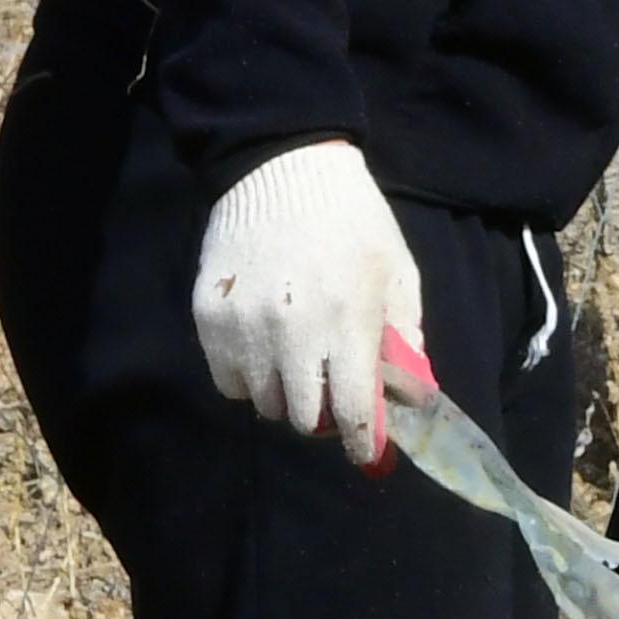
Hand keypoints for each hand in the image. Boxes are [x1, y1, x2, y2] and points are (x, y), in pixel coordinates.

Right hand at [191, 142, 424, 462]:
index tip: (366, 453)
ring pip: (263, 404)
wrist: (282, 166)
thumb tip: (410, 397)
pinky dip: (246, 378)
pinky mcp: (209, 318)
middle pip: (303, 417)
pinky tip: (261, 348)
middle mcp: (293, 332)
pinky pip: (227, 381)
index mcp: (348, 320)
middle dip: (322, 414)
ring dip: (284, 395)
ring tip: (294, 364)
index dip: (362, 443)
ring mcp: (244, 327)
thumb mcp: (396, 270)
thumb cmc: (352, 220)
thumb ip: (406, 336)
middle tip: (329, 391)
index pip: (354, 411)